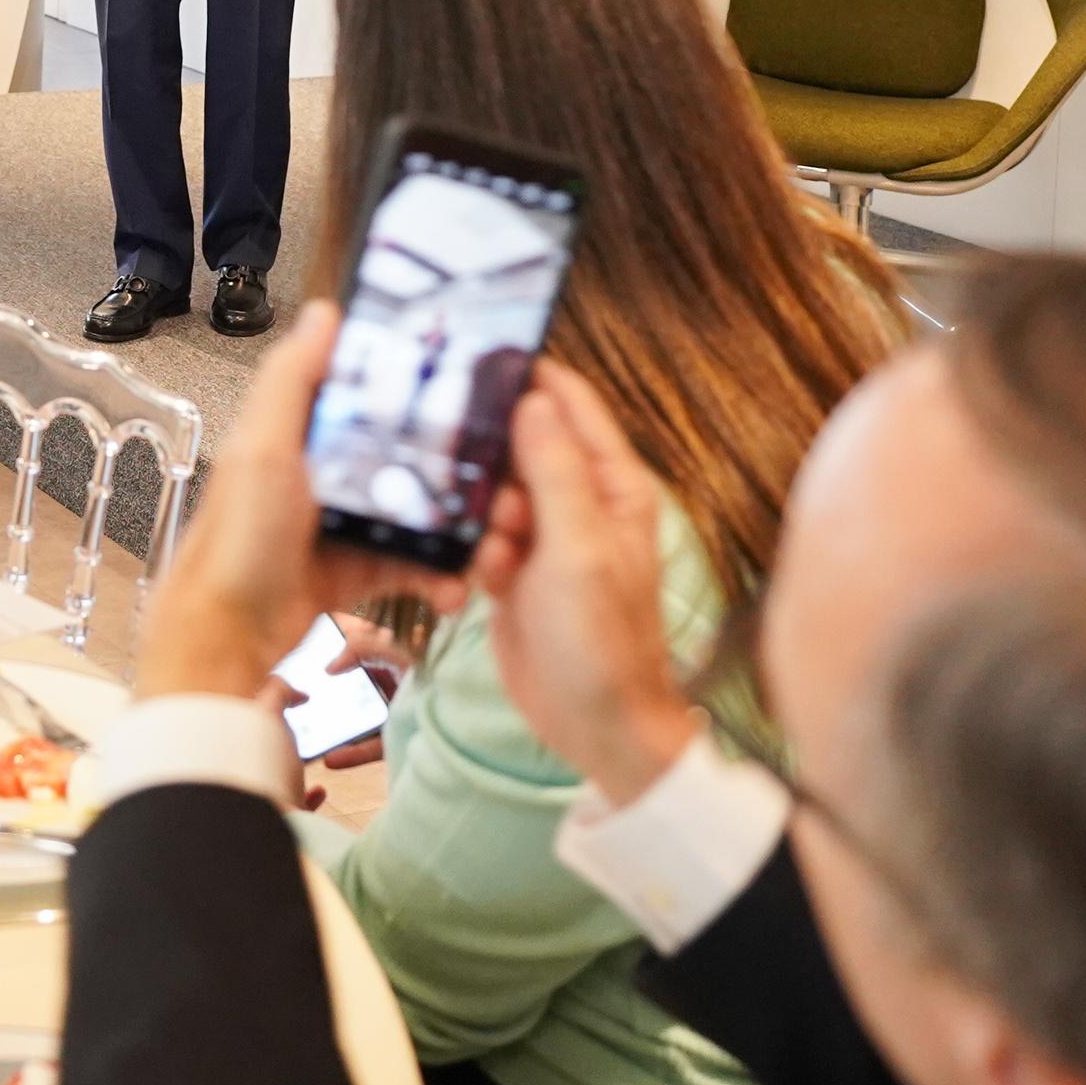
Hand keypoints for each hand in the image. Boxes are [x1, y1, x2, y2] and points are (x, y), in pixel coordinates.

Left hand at [138, 306, 463, 700]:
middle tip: (494, 475)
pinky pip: (407, 564)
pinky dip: (434, 575)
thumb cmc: (236, 540)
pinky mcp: (353, 570)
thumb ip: (292, 382)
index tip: (464, 386)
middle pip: (398, 454)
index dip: (409, 389)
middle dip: (448, 466)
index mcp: (297, 432)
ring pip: (412, 512)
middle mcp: (321, 472)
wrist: (226, 637)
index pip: (361, 393)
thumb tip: (324, 313)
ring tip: (484, 539)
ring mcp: (339, 523)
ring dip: (451, 528)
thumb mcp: (263, 448)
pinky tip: (454, 587)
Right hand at [475, 362, 705, 803]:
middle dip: (491, 460)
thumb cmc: (602, 640)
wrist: (595, 725)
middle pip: (521, 445)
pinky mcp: (514, 571)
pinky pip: (481, 537)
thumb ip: (555, 472)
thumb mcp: (579, 548)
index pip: (570, 404)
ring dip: (482, 517)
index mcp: (612, 485)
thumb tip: (534, 400)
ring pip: (493, 492)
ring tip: (495, 555)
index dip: (528, 377)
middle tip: (473, 485)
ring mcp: (545, 537)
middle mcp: (580, 502)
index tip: (474, 360)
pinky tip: (481, 583)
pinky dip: (475, 553)